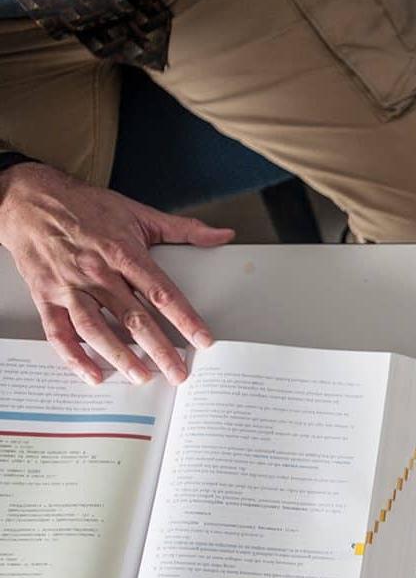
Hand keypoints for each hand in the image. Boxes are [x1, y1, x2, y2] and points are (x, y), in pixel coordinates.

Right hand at [0, 163, 232, 383]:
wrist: (30, 200)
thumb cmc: (86, 206)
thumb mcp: (138, 212)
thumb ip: (183, 228)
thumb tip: (221, 235)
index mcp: (123, 252)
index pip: (161, 292)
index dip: (185, 319)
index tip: (203, 340)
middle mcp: (96, 272)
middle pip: (133, 317)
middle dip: (159, 348)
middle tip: (179, 373)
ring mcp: (69, 286)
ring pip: (96, 328)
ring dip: (119, 356)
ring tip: (142, 377)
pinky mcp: (45, 296)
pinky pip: (59, 332)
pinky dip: (74, 356)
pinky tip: (93, 374)